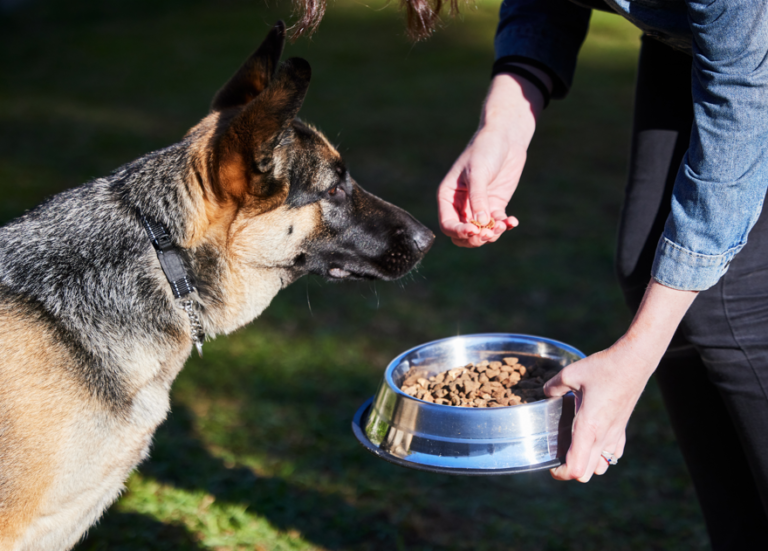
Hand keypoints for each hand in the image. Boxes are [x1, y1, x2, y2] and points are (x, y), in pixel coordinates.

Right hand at [437, 70, 549, 247]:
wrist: (505, 137)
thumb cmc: (485, 150)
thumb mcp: (478, 173)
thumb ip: (478, 199)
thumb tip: (480, 224)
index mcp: (448, 197)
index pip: (448, 224)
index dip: (459, 232)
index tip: (474, 231)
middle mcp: (461, 205)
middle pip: (462, 235)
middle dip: (475, 238)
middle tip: (488, 233)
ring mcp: (478, 207)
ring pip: (480, 233)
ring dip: (491, 234)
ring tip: (502, 226)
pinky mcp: (495, 205)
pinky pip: (496, 223)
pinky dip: (504, 225)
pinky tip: (512, 221)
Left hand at [544, 281, 697, 481]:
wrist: (635, 361)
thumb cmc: (604, 368)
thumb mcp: (570, 374)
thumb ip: (554, 386)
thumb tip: (546, 392)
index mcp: (589, 427)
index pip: (577, 468)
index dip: (561, 473)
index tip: (550, 465)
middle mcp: (604, 436)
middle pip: (588, 473)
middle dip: (570, 470)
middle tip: (557, 455)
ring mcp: (616, 433)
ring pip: (603, 466)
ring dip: (588, 464)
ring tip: (574, 448)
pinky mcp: (623, 428)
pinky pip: (614, 453)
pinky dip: (603, 454)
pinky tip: (593, 439)